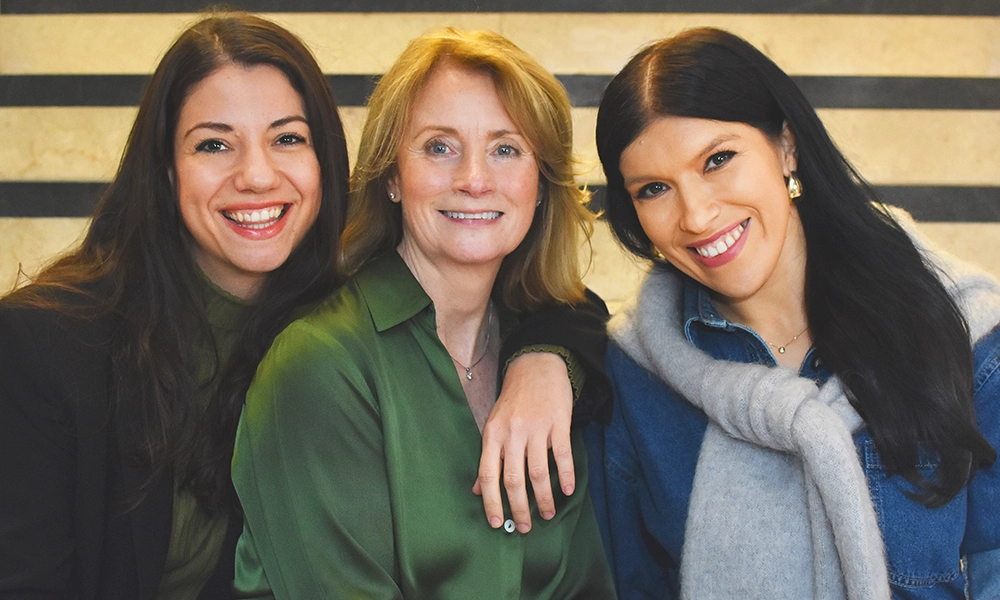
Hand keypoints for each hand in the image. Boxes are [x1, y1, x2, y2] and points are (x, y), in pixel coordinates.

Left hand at [473, 352, 574, 532]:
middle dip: (518, 508)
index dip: (491, 501)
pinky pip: (562, 455)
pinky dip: (566, 475)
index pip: (488, 474)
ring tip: (547, 514)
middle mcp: (512, 432)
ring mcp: (536, 428)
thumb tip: (477, 490)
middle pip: (513, 479)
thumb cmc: (514, 399)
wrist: (537, 364)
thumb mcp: (494, 424)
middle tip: (524, 527)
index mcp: (492, 434)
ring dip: (543, 498)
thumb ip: (488, 457)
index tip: (497, 523)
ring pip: (539, 472)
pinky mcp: (558, 422)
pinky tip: (567, 491)